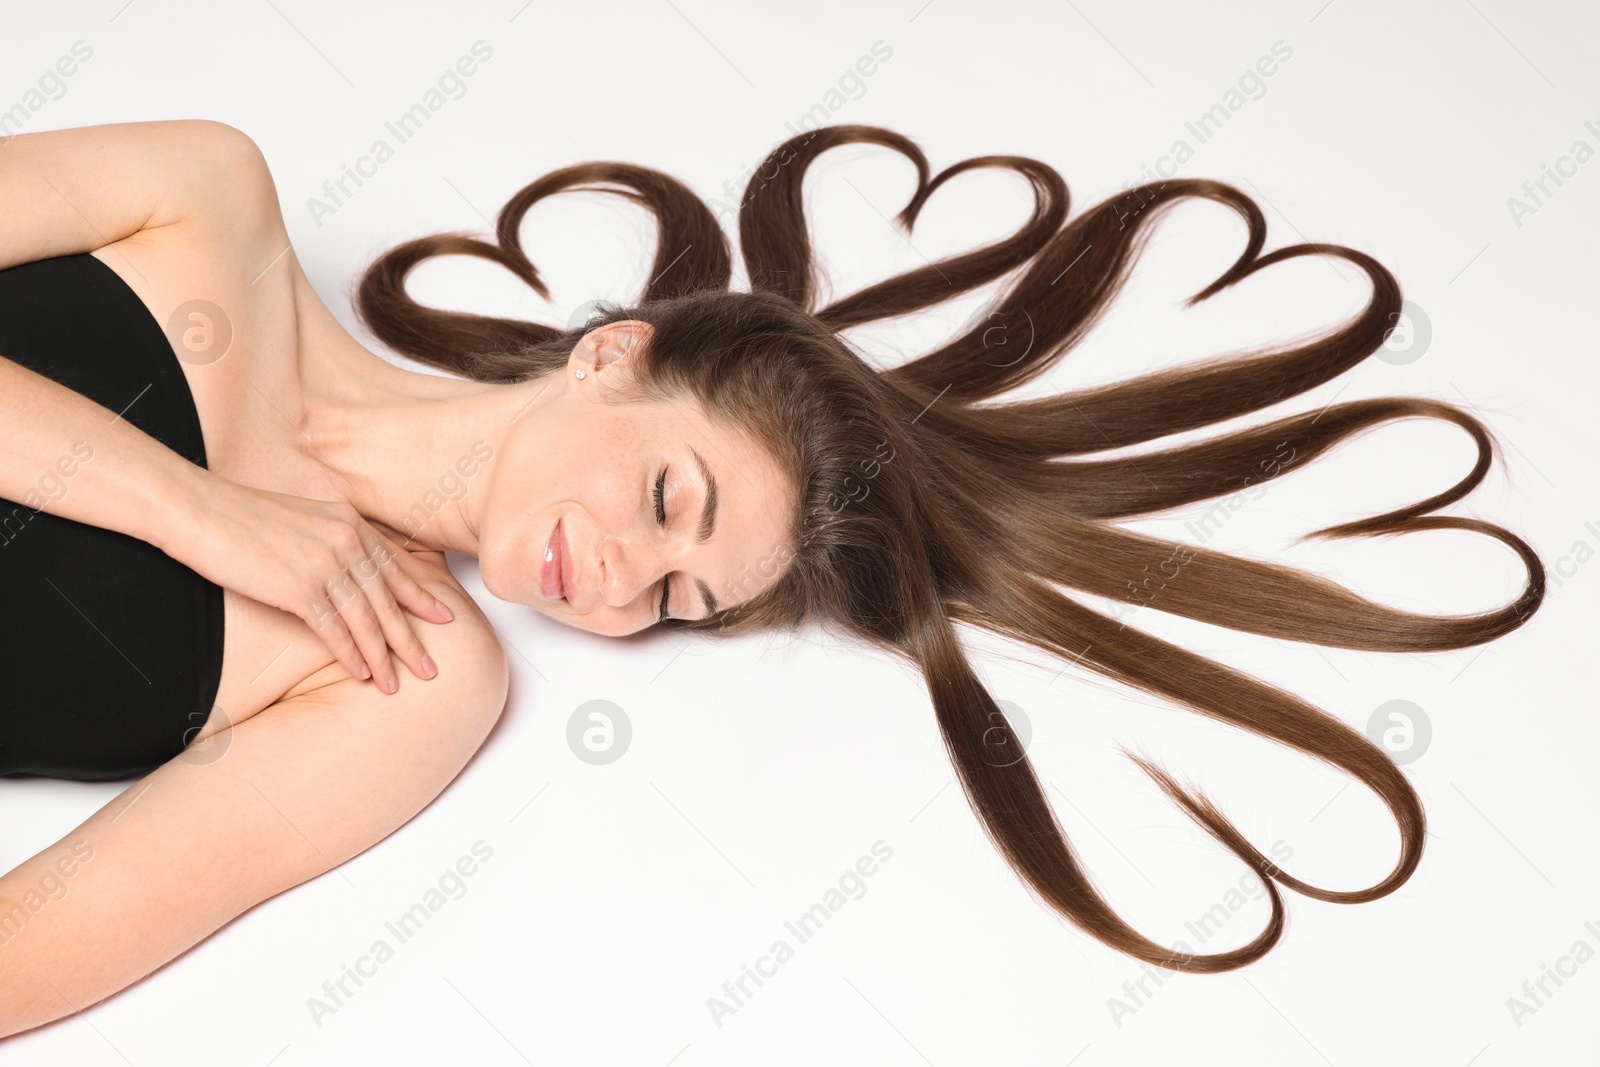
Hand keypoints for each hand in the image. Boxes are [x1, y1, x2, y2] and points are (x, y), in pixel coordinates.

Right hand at [170, 477, 452, 692]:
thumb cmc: (242, 516)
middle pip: (387, 599)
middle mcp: (346, 541)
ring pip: (365, 620)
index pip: (395, 567)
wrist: (200, 510)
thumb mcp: (303, 518)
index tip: (444, 617)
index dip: (421, 596)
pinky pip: (333, 628)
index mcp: (350, 523)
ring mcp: (324, 564)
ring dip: (382, 657)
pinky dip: (350, 654)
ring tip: (394, 684)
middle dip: (410, 638)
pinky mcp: (298, 587)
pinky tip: (361, 673)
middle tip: (431, 668)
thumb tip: (346, 568)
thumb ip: (332, 539)